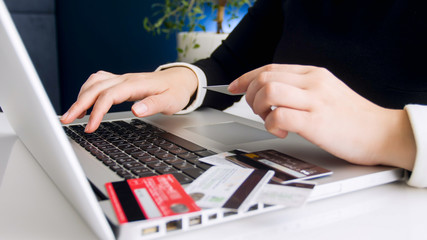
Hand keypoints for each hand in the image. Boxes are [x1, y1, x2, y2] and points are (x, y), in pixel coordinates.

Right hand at [60, 67, 197, 132]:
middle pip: (95, 88)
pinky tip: (84, 101)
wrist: (180, 79)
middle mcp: (125, 79)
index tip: (90, 127)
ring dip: (80, 96)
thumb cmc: (175, 91)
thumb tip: (136, 110)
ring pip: (94, 83)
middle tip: (66, 120)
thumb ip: (153, 104)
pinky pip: (98, 81)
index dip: (97, 111)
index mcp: (135, 84)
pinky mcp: (120, 81)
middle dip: (78, 104)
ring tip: (72, 114)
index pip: (109, 96)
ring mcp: (121, 78)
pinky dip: (87, 91)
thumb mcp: (170, 101)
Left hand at [228, 64, 415, 169]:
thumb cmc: (353, 118)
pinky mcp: (316, 121)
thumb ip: (301, 89)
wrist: (382, 133)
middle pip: (264, 77)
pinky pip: (279, 116)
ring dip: (258, 107)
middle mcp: (312, 82)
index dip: (246, 77)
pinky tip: (282, 131)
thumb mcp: (326, 92)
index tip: (233, 87)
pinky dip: (271, 125)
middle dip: (250, 95)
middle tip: (258, 110)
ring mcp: (314, 100)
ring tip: (268, 119)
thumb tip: (272, 94)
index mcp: (313, 74)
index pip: (270, 68)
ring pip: (268, 91)